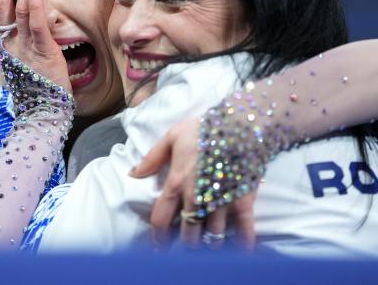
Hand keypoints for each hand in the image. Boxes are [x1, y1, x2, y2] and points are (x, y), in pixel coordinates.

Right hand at [0, 0, 70, 91]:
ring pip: (17, 8)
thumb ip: (20, 42)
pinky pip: (35, 23)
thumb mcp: (22, 63)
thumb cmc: (36, 89)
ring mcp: (21, 48)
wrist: (42, 116)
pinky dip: (34, 2)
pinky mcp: (41, 52)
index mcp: (0, 47)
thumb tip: (23, 24)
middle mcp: (5, 45)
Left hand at [130, 118, 256, 250]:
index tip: (159, 246)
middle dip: (187, 242)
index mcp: (176, 183)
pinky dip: (243, 245)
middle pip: (188, 234)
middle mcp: (196, 198)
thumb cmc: (204, 128)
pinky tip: (242, 253)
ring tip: (211, 247)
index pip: (160, 220)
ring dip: (211, 244)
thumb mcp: (172, 136)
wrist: (241, 124)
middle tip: (188, 246)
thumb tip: (133, 173)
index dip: (158, 237)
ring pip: (212, 237)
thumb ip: (152, 158)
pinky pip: (244, 231)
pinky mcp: (243, 202)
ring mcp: (220, 202)